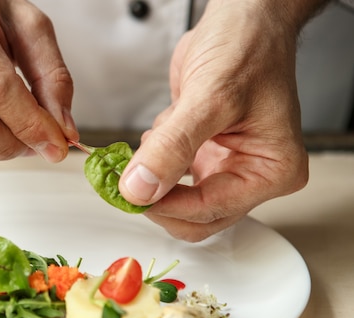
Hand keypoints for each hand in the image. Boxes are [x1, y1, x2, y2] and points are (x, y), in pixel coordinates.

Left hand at [118, 0, 318, 241]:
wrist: (242, 18)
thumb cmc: (248, 47)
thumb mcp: (210, 98)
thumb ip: (173, 147)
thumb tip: (141, 189)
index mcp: (272, 171)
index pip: (212, 210)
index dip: (168, 206)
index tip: (132, 194)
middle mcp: (252, 174)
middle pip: (196, 216)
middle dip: (158, 200)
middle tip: (126, 183)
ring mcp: (226, 165)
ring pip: (179, 199)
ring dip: (154, 178)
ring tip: (147, 146)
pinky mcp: (203, 154)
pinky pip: (170, 174)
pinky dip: (155, 159)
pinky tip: (159, 134)